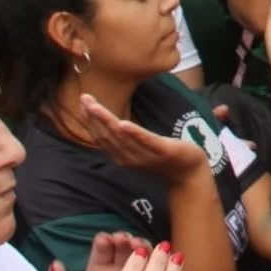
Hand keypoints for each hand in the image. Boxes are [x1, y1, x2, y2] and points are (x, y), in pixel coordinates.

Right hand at [79, 93, 210, 184]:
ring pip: (121, 137)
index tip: (82, 101)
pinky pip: (146, 141)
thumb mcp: (140, 147)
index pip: (101, 137)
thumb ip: (126, 138)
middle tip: (84, 98)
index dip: (90, 120)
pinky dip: (134, 133)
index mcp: (122, 155)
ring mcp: (144, 155)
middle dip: (93, 117)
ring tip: (95, 107)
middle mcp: (128, 157)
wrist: (188, 172)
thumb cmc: (162, 156)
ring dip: (107, 120)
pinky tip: (123, 124)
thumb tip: (114, 122)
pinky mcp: (162, 151)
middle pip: (107, 136)